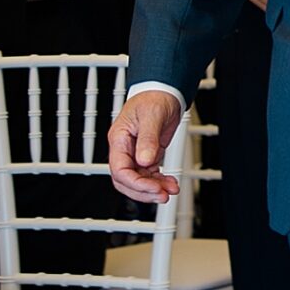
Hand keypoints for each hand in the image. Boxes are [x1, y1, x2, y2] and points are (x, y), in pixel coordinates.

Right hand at [107, 88, 184, 203]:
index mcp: (119, 139)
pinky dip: (159, 182)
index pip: (119, 169)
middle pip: (126, 180)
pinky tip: (170, 183)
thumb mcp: (151, 116)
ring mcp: (136, 154)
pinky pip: (149, 175)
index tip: (152, 188)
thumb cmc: (154, 99)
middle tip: (162, 195)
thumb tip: (144, 161)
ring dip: (154, 188)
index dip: (135, 183)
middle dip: (143, 191)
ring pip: (138, 181)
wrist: (164, 93)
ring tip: (171, 190)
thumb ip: (147, 139)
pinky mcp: (147, 156)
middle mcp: (125, 149)